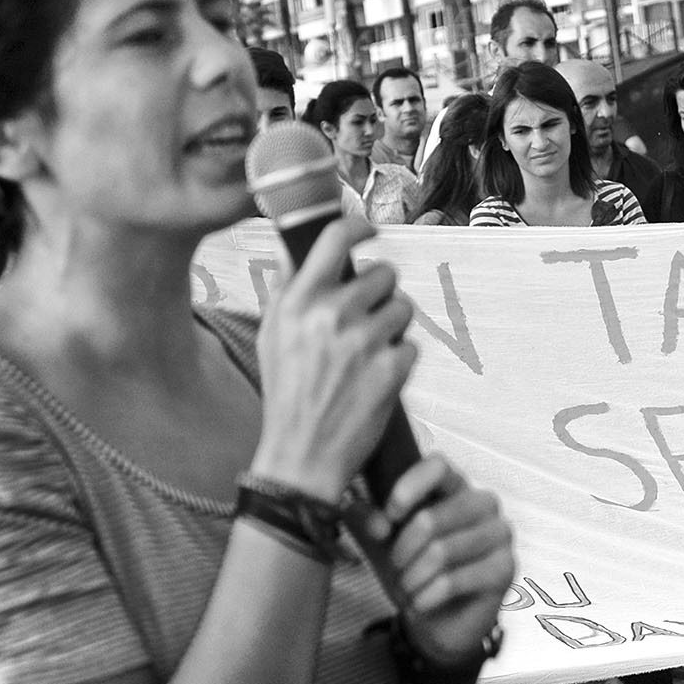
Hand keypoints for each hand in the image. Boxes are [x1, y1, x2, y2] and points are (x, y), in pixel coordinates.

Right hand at [252, 217, 416, 501]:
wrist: (301, 457)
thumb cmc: (286, 394)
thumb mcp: (272, 334)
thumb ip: (289, 287)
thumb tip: (299, 243)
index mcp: (298, 302)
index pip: (335, 238)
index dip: (358, 226)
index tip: (368, 230)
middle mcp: (331, 315)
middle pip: (384, 273)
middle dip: (381, 293)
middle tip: (366, 318)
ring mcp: (365, 343)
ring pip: (403, 308)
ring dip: (393, 326)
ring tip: (368, 353)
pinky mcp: (392, 370)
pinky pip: (411, 345)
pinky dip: (399, 361)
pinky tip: (376, 380)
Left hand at [349, 455, 514, 666]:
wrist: (439, 621)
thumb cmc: (414, 570)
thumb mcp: (381, 543)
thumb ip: (368, 521)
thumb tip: (367, 515)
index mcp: (455, 486)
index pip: (438, 466)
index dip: (408, 487)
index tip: (389, 514)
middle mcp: (484, 503)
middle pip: (433, 517)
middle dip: (402, 549)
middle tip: (395, 566)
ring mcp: (500, 534)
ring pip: (441, 551)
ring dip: (413, 577)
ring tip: (408, 587)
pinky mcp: (505, 568)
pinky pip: (454, 580)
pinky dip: (426, 596)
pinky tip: (421, 603)